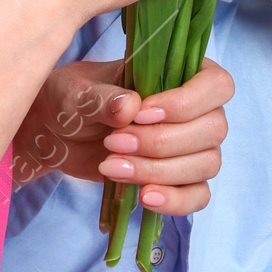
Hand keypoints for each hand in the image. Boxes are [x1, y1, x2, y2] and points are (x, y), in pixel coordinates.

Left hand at [13, 57, 233, 215]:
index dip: (186, 103)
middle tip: (113, 142)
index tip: (141, 114)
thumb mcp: (77, 91)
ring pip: (206, 164)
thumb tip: (130, 106)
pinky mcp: (179, 178)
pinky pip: (198, 195)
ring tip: (111, 167)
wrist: (56, 132)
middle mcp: (195, 108)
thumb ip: (102, 97)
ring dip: (159, 170)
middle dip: (161, 142)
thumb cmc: (72, 97)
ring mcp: (191, 145)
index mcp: (179, 71)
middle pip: (213, 129)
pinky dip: (176, 201)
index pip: (216, 85)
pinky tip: (144, 198)